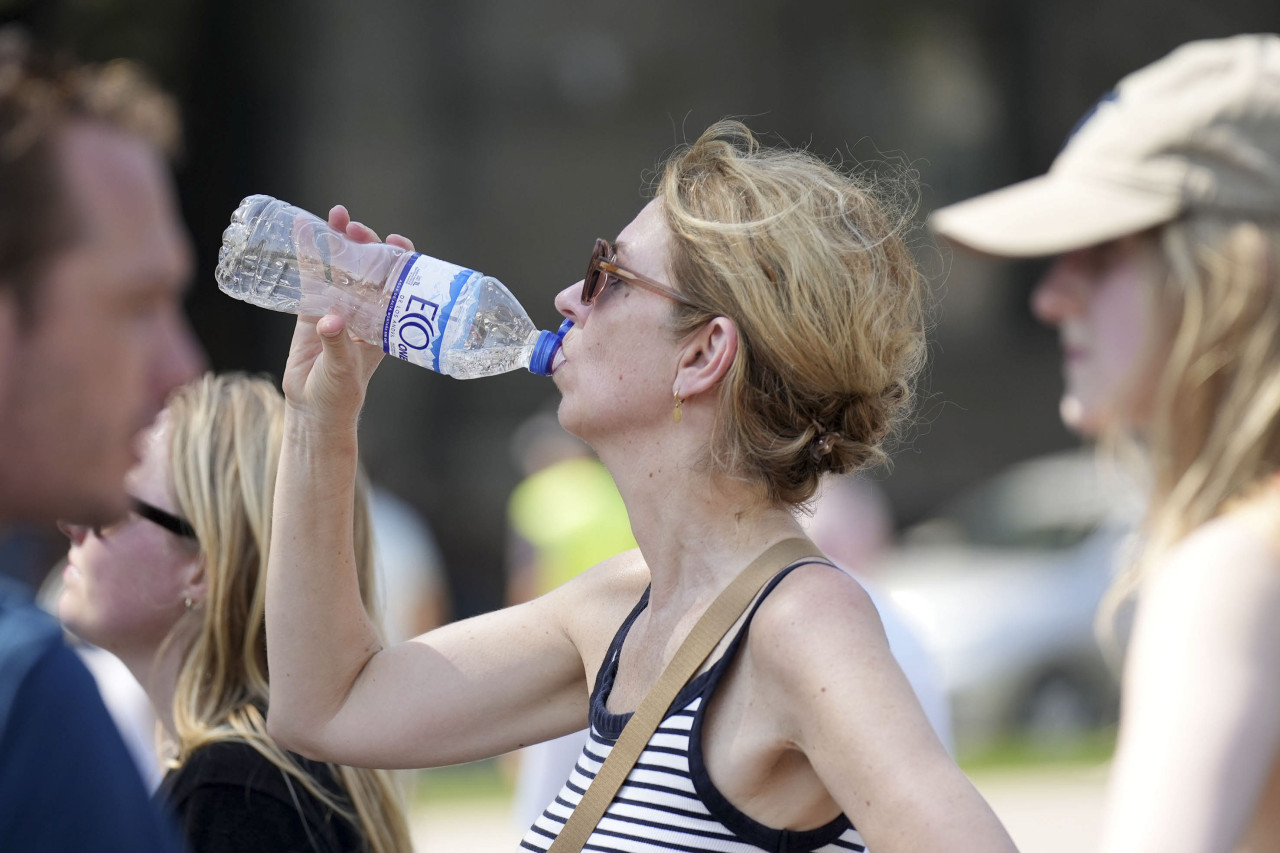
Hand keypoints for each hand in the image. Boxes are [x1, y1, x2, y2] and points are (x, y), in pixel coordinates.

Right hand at [282, 205, 415, 426]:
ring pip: (341, 266)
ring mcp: (338, 306)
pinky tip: (304, 229)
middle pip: (369, 268)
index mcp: (384, 322)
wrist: (313, 408)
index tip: (397, 244)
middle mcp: (365, 310)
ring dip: (339, 241)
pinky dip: (309, 253)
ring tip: (336, 215)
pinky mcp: (312, 308)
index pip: (398, 284)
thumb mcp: (343, 370)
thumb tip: (331, 320)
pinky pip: (312, 276)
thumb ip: (337, 345)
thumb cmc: (338, 394)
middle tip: (356, 229)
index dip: (400, 261)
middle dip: (365, 244)